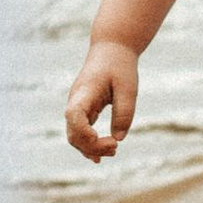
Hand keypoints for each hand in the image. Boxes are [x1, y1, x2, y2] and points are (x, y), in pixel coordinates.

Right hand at [65, 41, 140, 161]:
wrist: (111, 48)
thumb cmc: (120, 65)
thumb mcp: (128, 87)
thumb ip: (124, 113)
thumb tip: (118, 139)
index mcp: (84, 91)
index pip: (73, 114)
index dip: (83, 131)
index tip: (99, 138)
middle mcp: (75, 101)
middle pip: (73, 132)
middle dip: (91, 146)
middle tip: (115, 148)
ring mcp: (77, 107)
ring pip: (75, 136)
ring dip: (91, 148)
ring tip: (114, 150)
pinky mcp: (83, 110)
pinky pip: (81, 132)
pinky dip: (89, 145)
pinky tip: (102, 154)